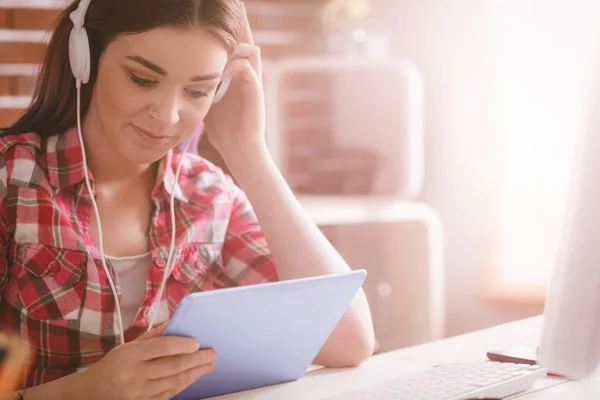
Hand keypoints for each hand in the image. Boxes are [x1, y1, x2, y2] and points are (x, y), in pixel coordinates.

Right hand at [81, 322, 215, 399]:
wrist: (91, 393)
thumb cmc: (113, 365)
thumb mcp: (128, 346)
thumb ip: (152, 335)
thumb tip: (175, 322)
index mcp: (130, 355)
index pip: (162, 347)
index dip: (183, 344)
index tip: (198, 342)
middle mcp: (135, 374)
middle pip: (173, 366)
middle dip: (197, 360)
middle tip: (211, 354)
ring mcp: (139, 393)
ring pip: (174, 382)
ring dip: (194, 373)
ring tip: (208, 365)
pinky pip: (168, 395)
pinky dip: (183, 385)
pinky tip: (193, 378)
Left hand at [203, 2, 266, 161]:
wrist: (238, 149)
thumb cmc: (223, 132)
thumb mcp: (207, 105)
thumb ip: (201, 91)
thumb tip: (179, 82)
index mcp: (238, 80)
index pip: (235, 52)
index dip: (219, 48)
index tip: (200, 55)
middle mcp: (248, 78)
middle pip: (244, 46)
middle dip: (226, 46)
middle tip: (206, 55)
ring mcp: (253, 82)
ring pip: (250, 50)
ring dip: (232, 52)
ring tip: (212, 63)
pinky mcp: (256, 89)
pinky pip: (247, 66)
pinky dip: (231, 66)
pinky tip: (216, 76)